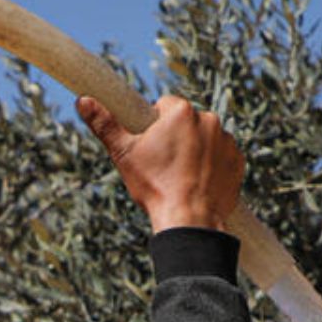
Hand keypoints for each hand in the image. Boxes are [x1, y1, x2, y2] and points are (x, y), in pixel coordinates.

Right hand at [77, 93, 244, 233]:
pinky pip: (223, 157)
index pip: (164, 106)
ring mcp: (227, 141)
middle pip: (186, 123)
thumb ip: (105, 125)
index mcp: (181, 111)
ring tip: (182, 178)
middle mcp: (209, 119)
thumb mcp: (124, 155)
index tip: (151, 148)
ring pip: (206, 139)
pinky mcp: (238, 162)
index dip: (154, 127)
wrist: (189, 221)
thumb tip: (82, 100)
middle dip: (177, 138)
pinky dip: (213, 167)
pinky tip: (200, 183)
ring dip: (196, 151)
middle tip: (165, 166)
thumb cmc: (155, 186)